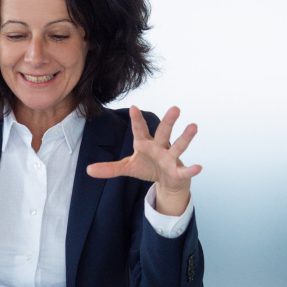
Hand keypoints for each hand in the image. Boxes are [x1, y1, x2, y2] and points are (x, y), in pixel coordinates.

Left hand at [86, 106, 200, 215]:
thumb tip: (88, 170)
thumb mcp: (127, 167)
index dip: (137, 120)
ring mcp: (170, 158)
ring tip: (193, 126)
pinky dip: (192, 169)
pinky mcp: (178, 171)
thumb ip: (109, 168)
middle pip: (163, 132)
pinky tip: (199, 167)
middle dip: (168, 121)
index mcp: (145, 144)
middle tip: (175, 108)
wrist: (165, 180)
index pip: (140, 130)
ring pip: (178, 146)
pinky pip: (185, 170)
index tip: (134, 107)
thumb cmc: (147, 167)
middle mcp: (159, 147)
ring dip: (186, 137)